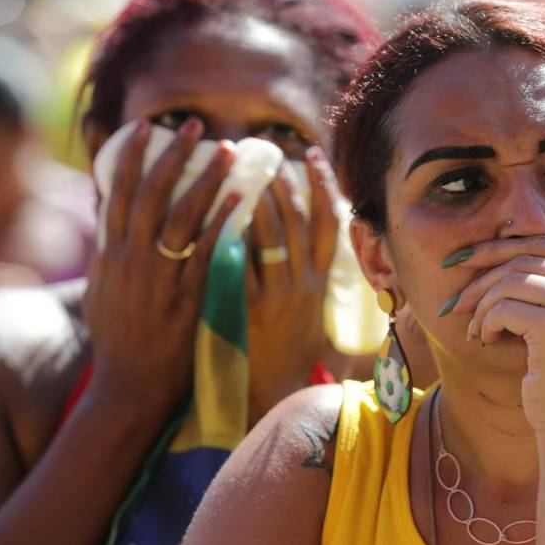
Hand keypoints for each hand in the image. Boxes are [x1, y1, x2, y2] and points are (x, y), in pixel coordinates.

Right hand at [83, 119, 239, 415]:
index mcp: (111, 254)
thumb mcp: (100, 288)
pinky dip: (224, 220)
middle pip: (153, 193)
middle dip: (173, 154)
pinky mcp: (190, 294)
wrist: (132, 385)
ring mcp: (162, 276)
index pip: (118, 193)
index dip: (132, 156)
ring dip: (207, 178)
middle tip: (193, 123)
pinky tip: (242, 196)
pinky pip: (210, 249)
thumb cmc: (117, 338)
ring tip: (228, 149)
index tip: (145, 126)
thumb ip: (107, 249)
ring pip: (184, 215)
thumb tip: (106, 214)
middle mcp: (133, 258)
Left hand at [243, 147, 339, 417]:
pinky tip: (215, 213)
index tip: (310, 153)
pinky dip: (230, 237)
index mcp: (318, 282)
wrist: (272, 394)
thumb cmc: (286, 353)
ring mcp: (278, 295)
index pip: (329, 223)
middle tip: (265, 151)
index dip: (323, 185)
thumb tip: (294, 241)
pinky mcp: (250, 308)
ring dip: (257, 200)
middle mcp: (303, 284)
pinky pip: (241, 264)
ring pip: (271, 237)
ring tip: (240, 170)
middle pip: (299, 221)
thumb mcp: (306, 312)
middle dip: (284, 182)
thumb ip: (301, 276)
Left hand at [444, 220, 544, 439]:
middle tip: (459, 299)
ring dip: (483, 305)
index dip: (502, 248)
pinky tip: (486, 340)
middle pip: (526, 258)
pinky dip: (486, 324)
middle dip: (483, 275)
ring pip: (510, 282)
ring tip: (475, 327)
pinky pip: (503, 308)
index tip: (467, 258)